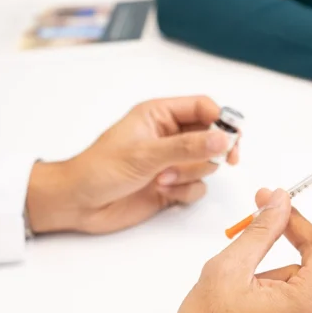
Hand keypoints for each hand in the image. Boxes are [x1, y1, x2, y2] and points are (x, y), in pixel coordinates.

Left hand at [26, 96, 239, 234]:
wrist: (77, 205)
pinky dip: (185, 191)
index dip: (222, 121)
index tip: (234, 139)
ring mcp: (173, 161)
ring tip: (162, 179)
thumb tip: (224, 139)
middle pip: (213, 136)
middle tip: (225, 160)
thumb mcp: (145, 154)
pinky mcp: (173, 184)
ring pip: (207, 163)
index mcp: (160, 115)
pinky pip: (198, 186)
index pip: (203, 107)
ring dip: (190, 173)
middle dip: (211, 152)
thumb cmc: (101, 170)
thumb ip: (187, 146)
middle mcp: (170, 135)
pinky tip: (163, 192)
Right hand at [90, 177, 311, 312]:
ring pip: (310, 280)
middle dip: (294, 227)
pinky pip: (306, 304)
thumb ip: (261, 230)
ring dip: (282, 264)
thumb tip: (281, 202)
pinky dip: (285, 288)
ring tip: (242, 276)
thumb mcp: (226, 271)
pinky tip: (252, 297)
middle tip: (265, 205)